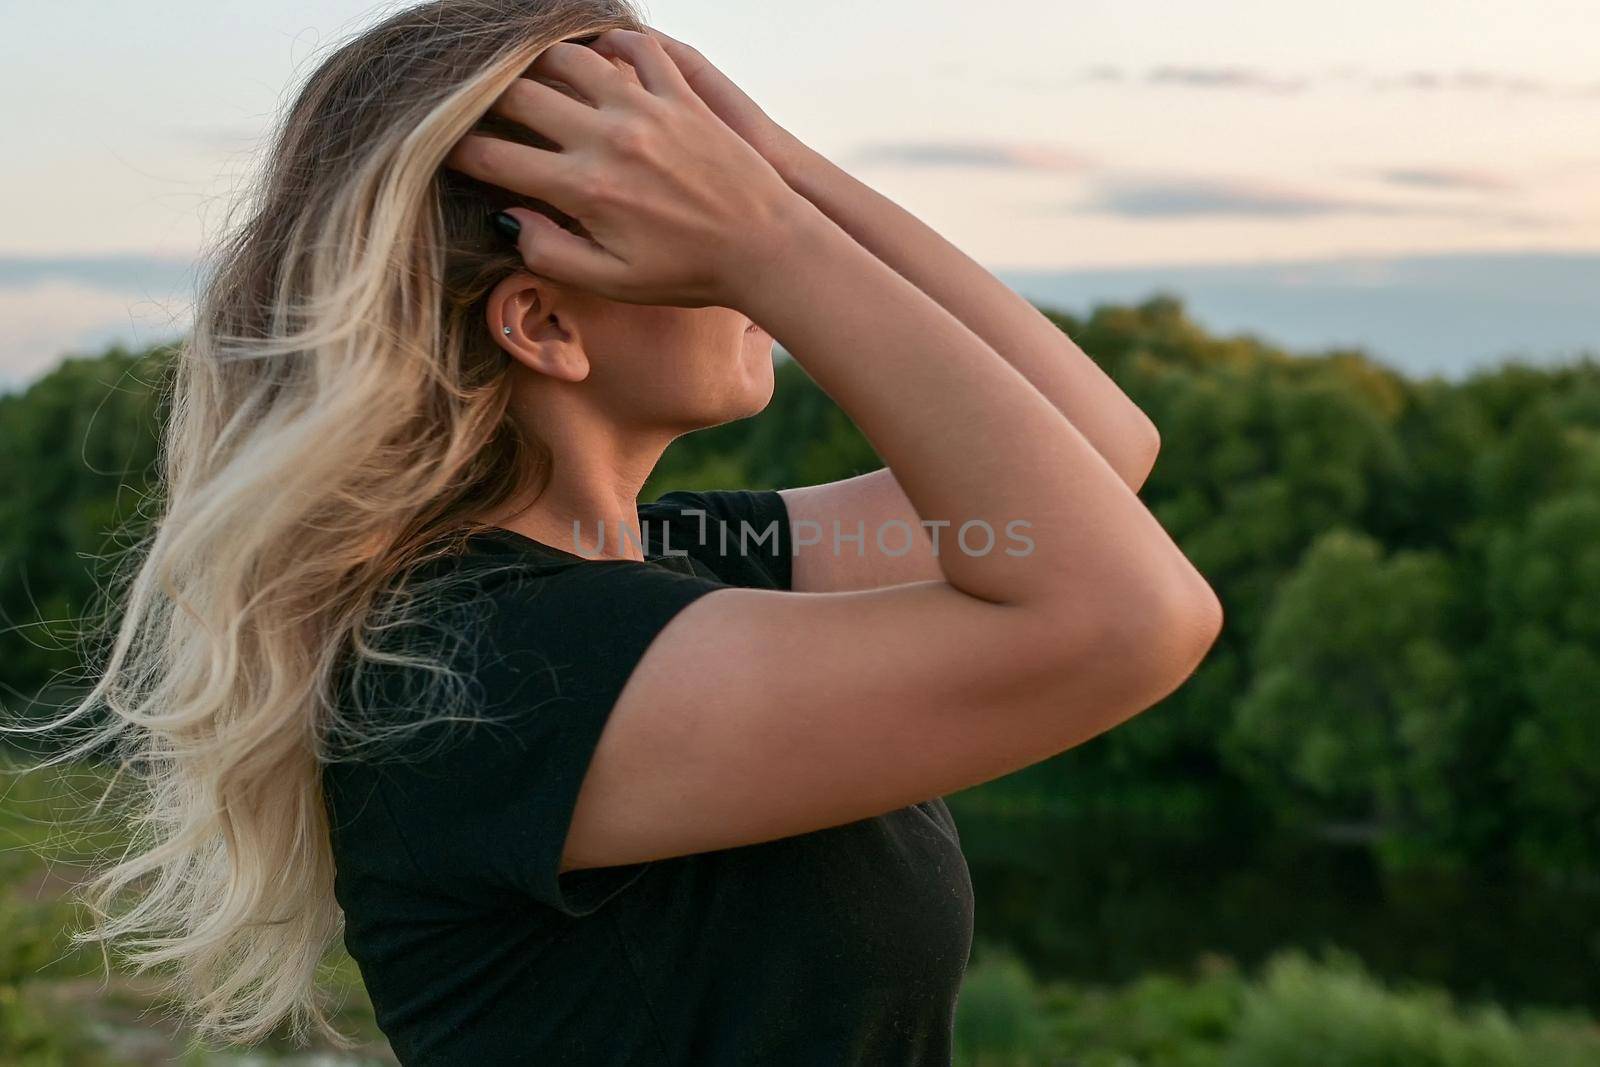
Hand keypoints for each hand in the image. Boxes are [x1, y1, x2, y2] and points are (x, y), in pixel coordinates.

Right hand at [443, 29, 807, 308]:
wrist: (767, 248)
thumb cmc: (689, 274)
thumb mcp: (613, 284)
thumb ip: (550, 255)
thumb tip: (505, 219)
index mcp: (585, 190)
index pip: (496, 158)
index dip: (458, 152)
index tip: (443, 151)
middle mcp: (610, 140)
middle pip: (520, 96)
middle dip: (484, 98)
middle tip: (473, 104)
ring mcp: (648, 110)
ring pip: (570, 59)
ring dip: (537, 62)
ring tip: (522, 74)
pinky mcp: (682, 95)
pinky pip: (637, 48)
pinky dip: (609, 42)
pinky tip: (594, 51)